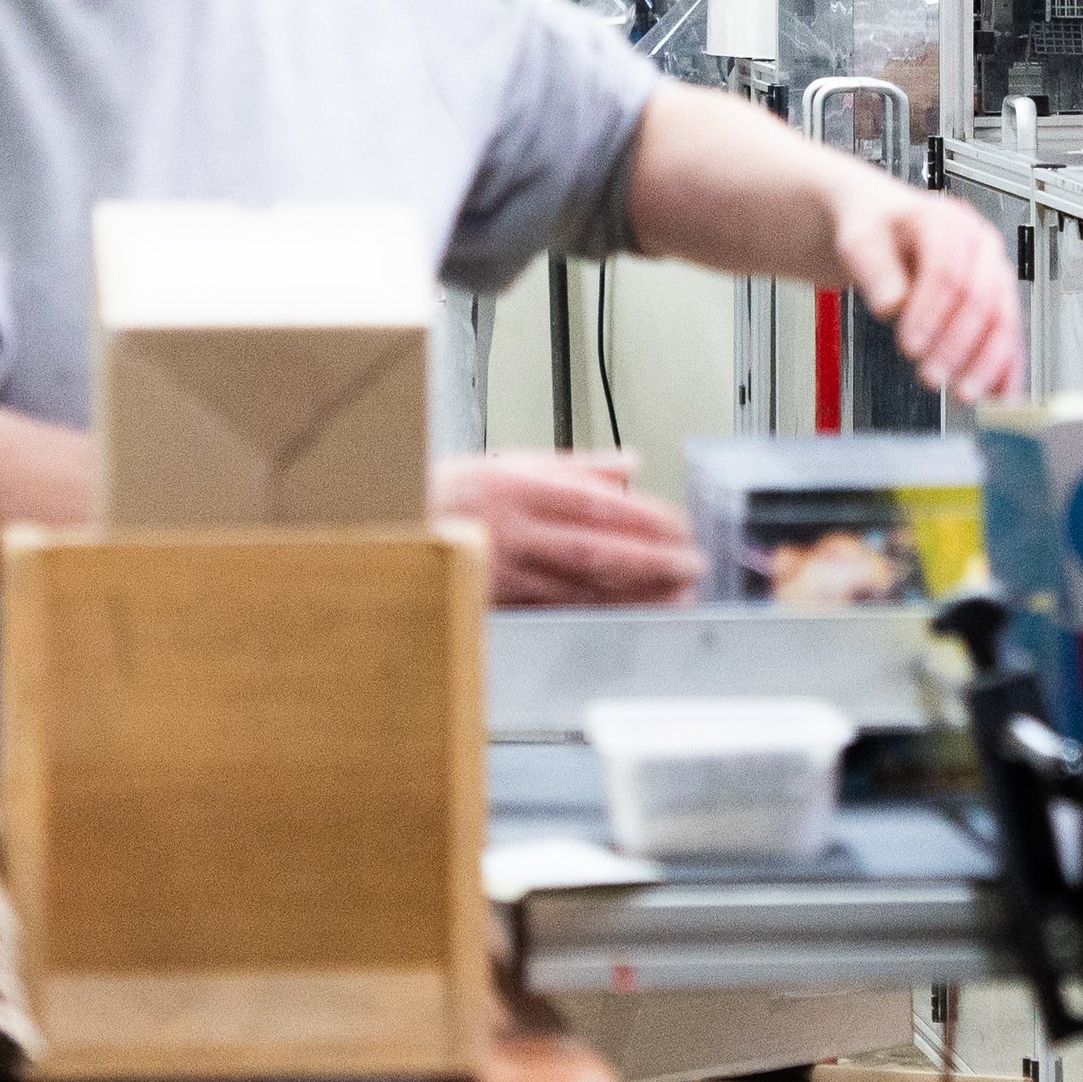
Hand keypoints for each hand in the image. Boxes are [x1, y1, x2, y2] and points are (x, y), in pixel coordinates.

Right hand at [431, 449, 704, 607]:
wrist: (390, 529)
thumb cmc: (453, 492)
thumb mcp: (511, 461)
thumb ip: (576, 466)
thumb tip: (630, 465)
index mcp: (517, 488)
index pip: (592, 504)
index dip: (641, 519)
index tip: (679, 527)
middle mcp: (511, 531)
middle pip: (593, 551)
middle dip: (649, 561)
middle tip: (692, 566)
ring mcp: (502, 573)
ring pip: (578, 590)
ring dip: (633, 596)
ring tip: (676, 598)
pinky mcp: (496, 607)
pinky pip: (555, 614)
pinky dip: (596, 618)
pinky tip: (628, 619)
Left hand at [828, 176, 1023, 404]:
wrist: (885, 225)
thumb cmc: (875, 228)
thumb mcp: (859, 240)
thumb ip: (874, 270)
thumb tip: (893, 305)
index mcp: (944, 220)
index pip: (946, 271)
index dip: (930, 313)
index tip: (909, 345)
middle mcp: (978, 242)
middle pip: (980, 298)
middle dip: (957, 344)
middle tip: (931, 375)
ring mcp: (993, 269)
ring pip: (1003, 318)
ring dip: (986, 362)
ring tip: (964, 392)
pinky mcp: (998, 296)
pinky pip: (1009, 333)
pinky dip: (1007, 366)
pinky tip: (1001, 394)